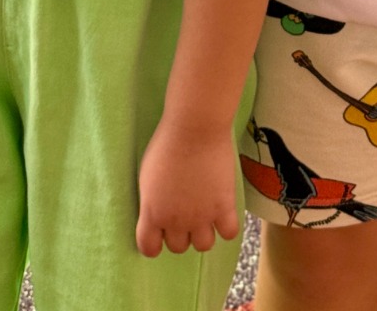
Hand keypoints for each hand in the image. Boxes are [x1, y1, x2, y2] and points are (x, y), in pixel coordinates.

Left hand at [135, 120, 239, 257]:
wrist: (195, 128)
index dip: (154, 242)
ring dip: (203, 232)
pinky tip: (223, 210)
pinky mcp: (224, 207)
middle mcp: (176, 222)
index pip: (149, 248)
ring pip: (203, 245)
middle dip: (180, 233)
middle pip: (178, 247)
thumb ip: (152, 202)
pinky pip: (229, 233)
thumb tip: (158, 213)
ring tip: (205, 213)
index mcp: (152, 214)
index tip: (159, 230)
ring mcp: (202, 217)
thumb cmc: (166, 144)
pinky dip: (226, 226)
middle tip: (184, 212)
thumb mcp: (147, 177)